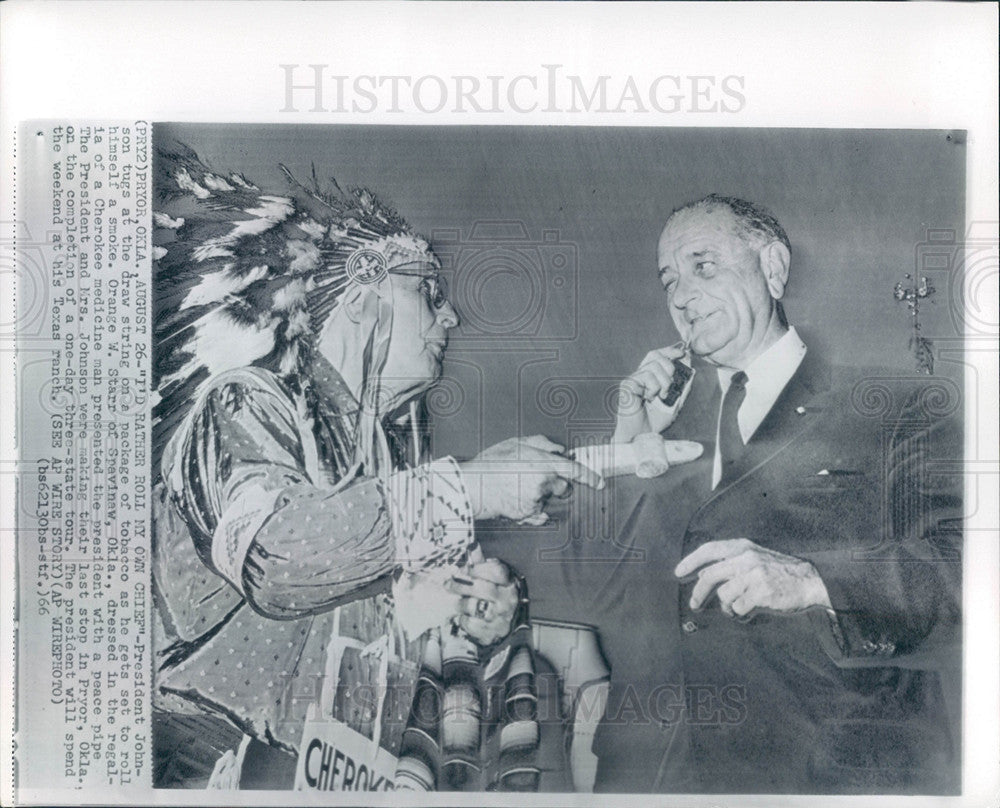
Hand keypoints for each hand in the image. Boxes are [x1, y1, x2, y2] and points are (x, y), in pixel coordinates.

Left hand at [446, 558, 519, 644]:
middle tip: (448, 584)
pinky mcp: (491, 632)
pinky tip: (464, 616)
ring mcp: (500, 617)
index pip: (497, 571)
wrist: (506, 624)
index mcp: (508, 583)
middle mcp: (507, 599)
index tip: (465, 569)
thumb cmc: (495, 596)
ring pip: (476, 607)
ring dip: (461, 603)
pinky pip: (472, 624)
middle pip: (483, 589)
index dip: (478, 568)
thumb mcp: (492, 578)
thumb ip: (481, 563)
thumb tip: (473, 546)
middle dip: (462, 586)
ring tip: (456, 602)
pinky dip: (463, 620)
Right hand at [459, 435, 603, 521]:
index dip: (590, 477)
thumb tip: (561, 450)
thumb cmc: (492, 462)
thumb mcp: (516, 443)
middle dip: (556, 485)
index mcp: (543, 463)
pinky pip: (538, 513)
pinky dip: (531, 508)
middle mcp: (543, 483)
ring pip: (548, 500)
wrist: (473, 486)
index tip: (600, 483)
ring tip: (517, 488)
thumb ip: (542, 444)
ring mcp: (536, 501)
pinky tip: (515, 499)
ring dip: (540, 496)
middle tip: (535, 479)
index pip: (575, 471)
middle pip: (564, 488)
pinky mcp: (528, 515)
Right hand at [614, 343, 691, 442]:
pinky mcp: (628, 384)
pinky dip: (653, 388)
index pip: (657, 356)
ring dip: (663, 382)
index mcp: (650, 378)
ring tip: (660, 396)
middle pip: (656, 356)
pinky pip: (646, 375)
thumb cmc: (655, 421)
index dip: (669, 351)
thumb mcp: (675, 403)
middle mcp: (640, 376)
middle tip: (670, 386)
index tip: (682, 353)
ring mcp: (633, 379)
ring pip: (654, 366)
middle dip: (669, 367)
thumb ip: (682, 387)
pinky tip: (648, 398)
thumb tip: (690, 370)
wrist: (643, 435)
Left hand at [674, 538, 831, 618]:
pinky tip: (750, 612)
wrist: (811, 581)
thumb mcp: (755, 558)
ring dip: (728, 607)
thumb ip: (731, 563)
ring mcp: (754, 575)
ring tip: (738, 608)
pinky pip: (739, 608)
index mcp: (743, 547)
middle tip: (695, 605)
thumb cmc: (779, 572)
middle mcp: (746, 558)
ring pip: (724, 595)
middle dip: (698, 593)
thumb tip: (701, 575)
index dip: (691, 561)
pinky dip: (741, 614)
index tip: (679, 573)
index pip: (709, 550)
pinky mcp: (761, 592)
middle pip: (710, 576)